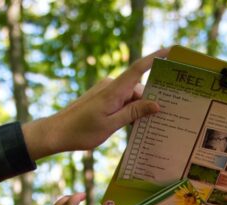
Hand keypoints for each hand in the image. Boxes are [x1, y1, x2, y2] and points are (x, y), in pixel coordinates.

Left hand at [22, 48, 169, 159]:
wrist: (56, 132)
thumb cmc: (81, 131)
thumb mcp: (111, 125)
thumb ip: (134, 113)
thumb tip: (157, 104)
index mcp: (114, 90)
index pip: (138, 69)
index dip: (155, 58)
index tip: (171, 51)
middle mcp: (110, 86)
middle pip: (138, 88)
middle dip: (150, 101)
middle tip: (164, 116)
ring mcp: (105, 91)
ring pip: (130, 97)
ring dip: (138, 109)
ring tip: (145, 127)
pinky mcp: (101, 97)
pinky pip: (121, 100)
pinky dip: (129, 110)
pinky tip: (132, 125)